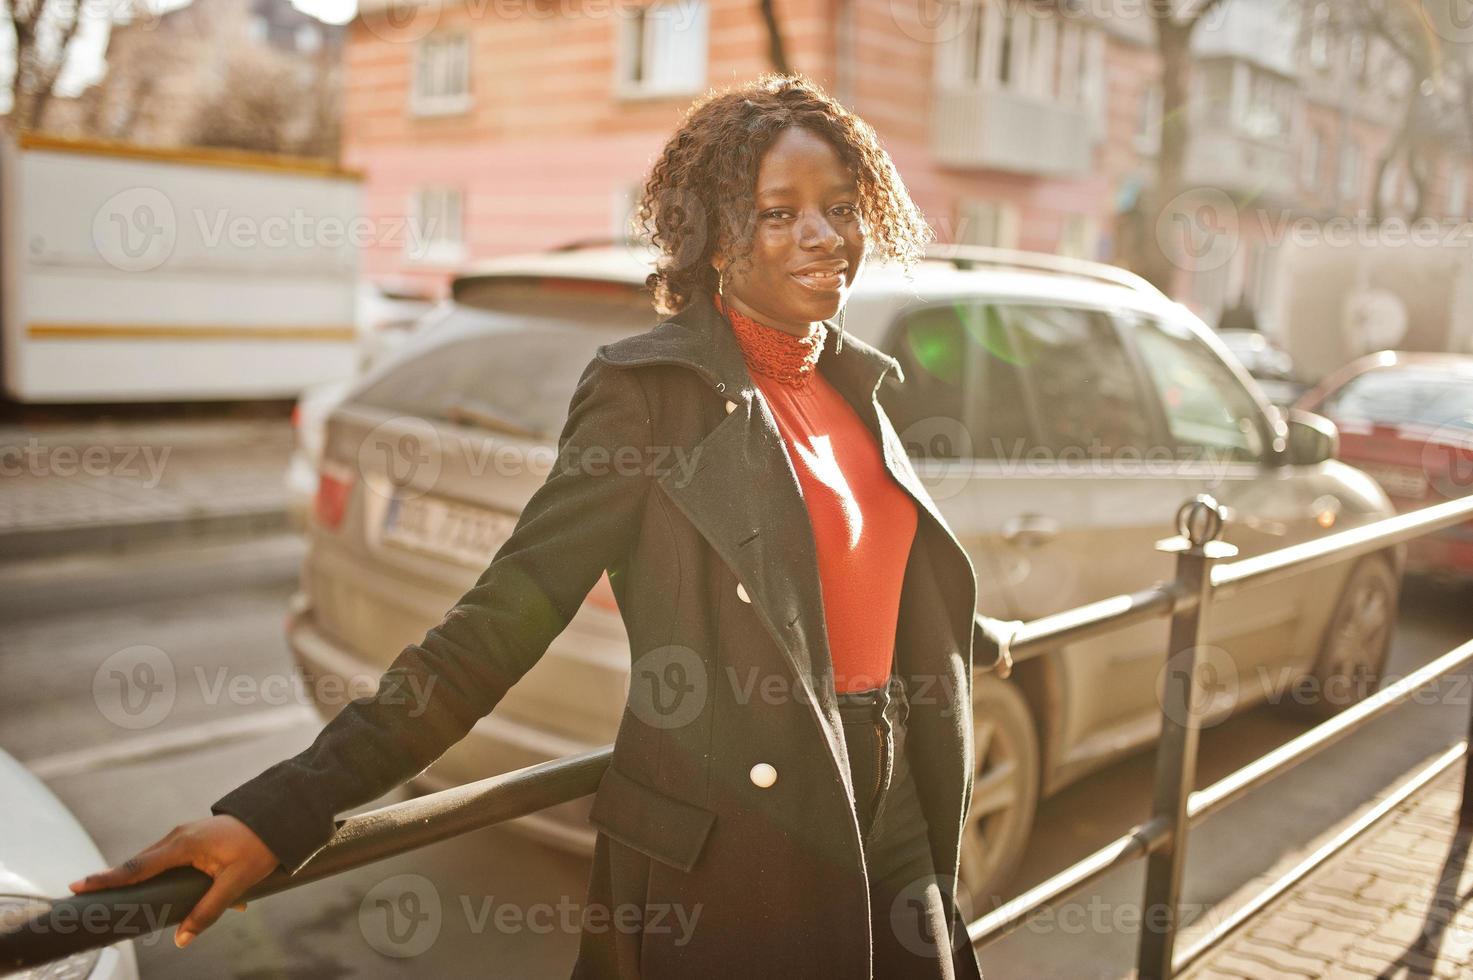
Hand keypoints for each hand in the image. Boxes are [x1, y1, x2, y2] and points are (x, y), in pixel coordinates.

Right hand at [65, 815, 280, 948]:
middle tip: (84, 895)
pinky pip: (167, 859)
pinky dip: (159, 874)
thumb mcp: (236, 882)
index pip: (137, 866)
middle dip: (114, 880)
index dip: (107, 878)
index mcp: (184, 844)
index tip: (78, 885)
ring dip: (139, 879)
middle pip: (138, 864)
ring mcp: (183, 835)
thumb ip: (209, 910)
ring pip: (152, 862)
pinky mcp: (192, 839)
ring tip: (113, 896)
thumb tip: (182, 939)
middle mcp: (177, 836)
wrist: (278, 818)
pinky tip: (170, 892)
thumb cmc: (259, 847)